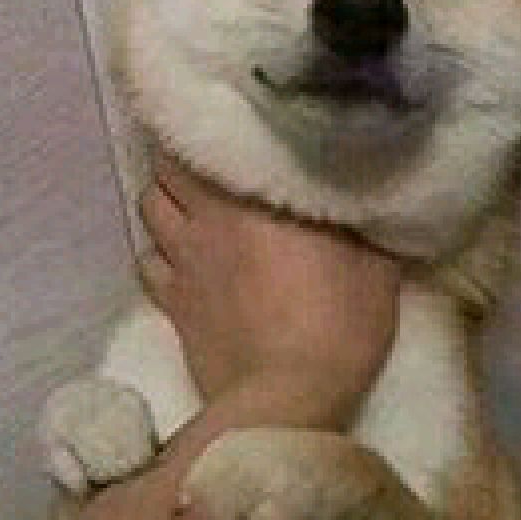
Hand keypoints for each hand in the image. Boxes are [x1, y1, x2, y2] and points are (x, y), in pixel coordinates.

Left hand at [138, 149, 400, 428]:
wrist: (287, 398)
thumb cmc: (338, 325)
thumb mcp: (375, 265)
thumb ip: (359, 219)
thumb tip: (359, 189)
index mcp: (253, 197)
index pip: (207, 140)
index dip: (208, 126)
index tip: (223, 121)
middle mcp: (207, 219)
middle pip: (166, 168)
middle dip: (182, 161)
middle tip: (208, 164)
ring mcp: (183, 261)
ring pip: (150, 208)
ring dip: (167, 202)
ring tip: (190, 206)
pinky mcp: (171, 303)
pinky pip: (146, 263)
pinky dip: (159, 255)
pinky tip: (181, 262)